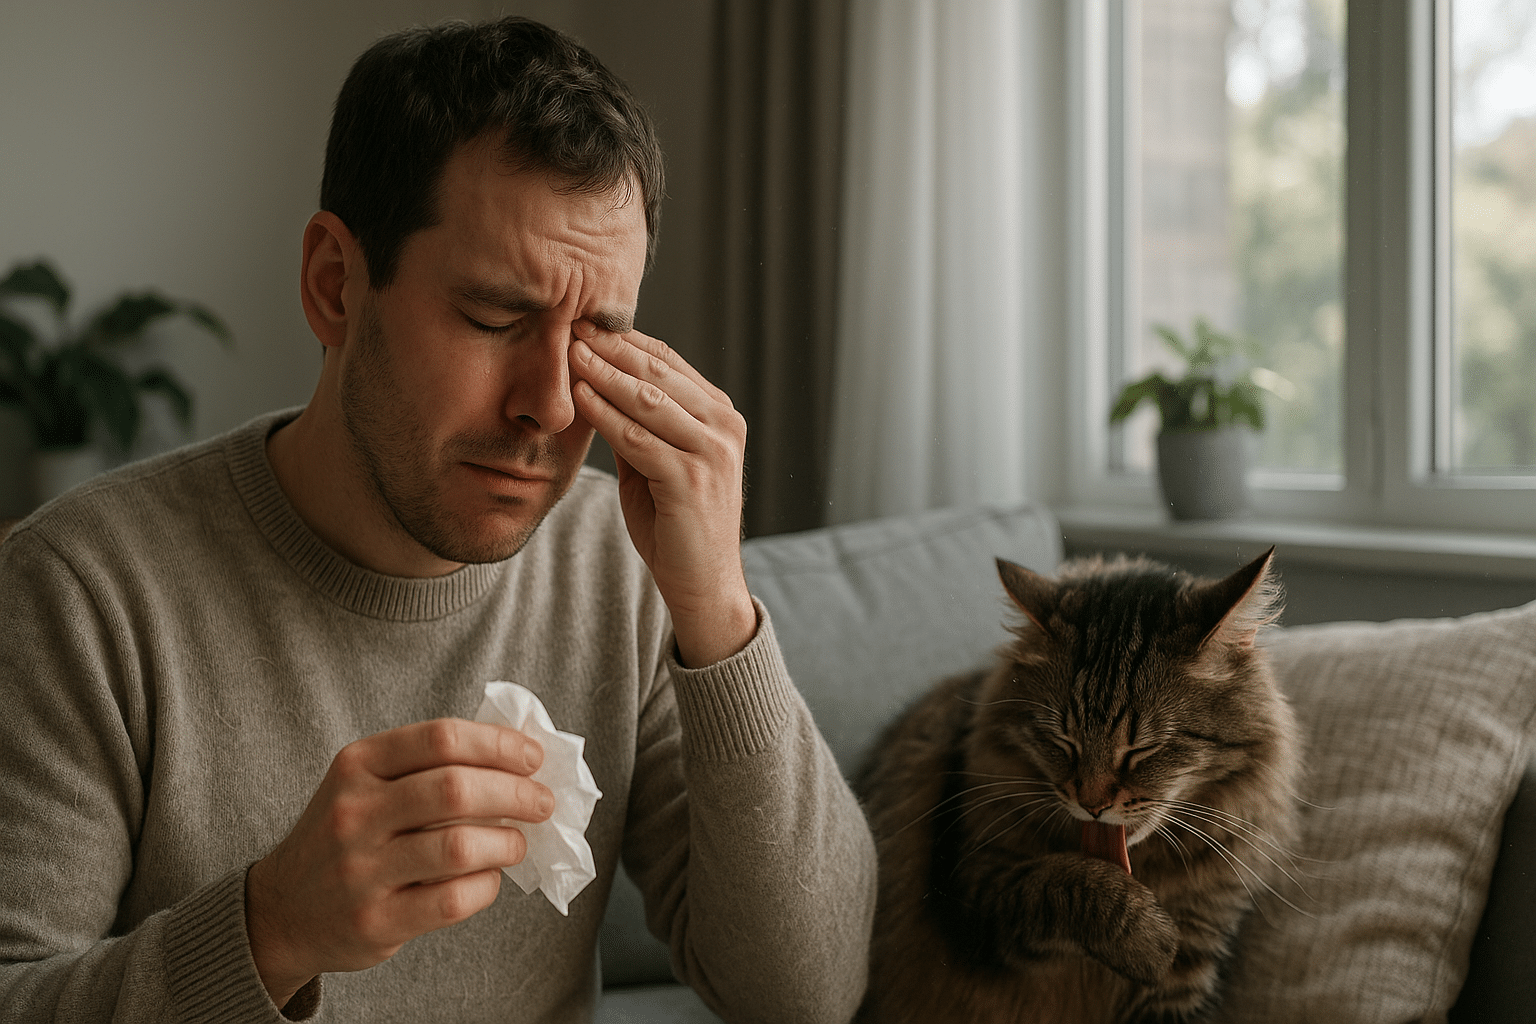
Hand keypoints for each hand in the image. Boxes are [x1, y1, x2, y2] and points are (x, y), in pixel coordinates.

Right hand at [245, 719, 551, 1007]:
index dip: (498, 744)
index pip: (441, 738)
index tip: (533, 757)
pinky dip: (487, 886)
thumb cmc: (347, 836)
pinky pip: (453, 900)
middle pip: (455, 789)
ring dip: (507, 842)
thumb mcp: (366, 783)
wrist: (282, 909)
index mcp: (357, 765)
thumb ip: (429, 765)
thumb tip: (518, 755)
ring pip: (459, 847)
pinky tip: (490, 877)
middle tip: (543, 802)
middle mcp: (354, 813)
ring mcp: (360, 870)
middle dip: (516, 792)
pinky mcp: (375, 921)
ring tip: (518, 842)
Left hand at [570, 322, 756, 666]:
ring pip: (649, 399)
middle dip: (611, 347)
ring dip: (604, 373)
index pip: (668, 362)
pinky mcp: (692, 480)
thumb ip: (637, 424)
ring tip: (568, 352)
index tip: (584, 323)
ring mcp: (712, 452)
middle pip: (659, 372)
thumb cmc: (676, 522)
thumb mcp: (656, 462)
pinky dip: (606, 414)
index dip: (625, 340)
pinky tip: (579, 398)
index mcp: (720, 415)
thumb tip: (596, 380)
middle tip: (570, 324)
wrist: (702, 582)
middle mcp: (724, 426)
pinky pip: (638, 438)